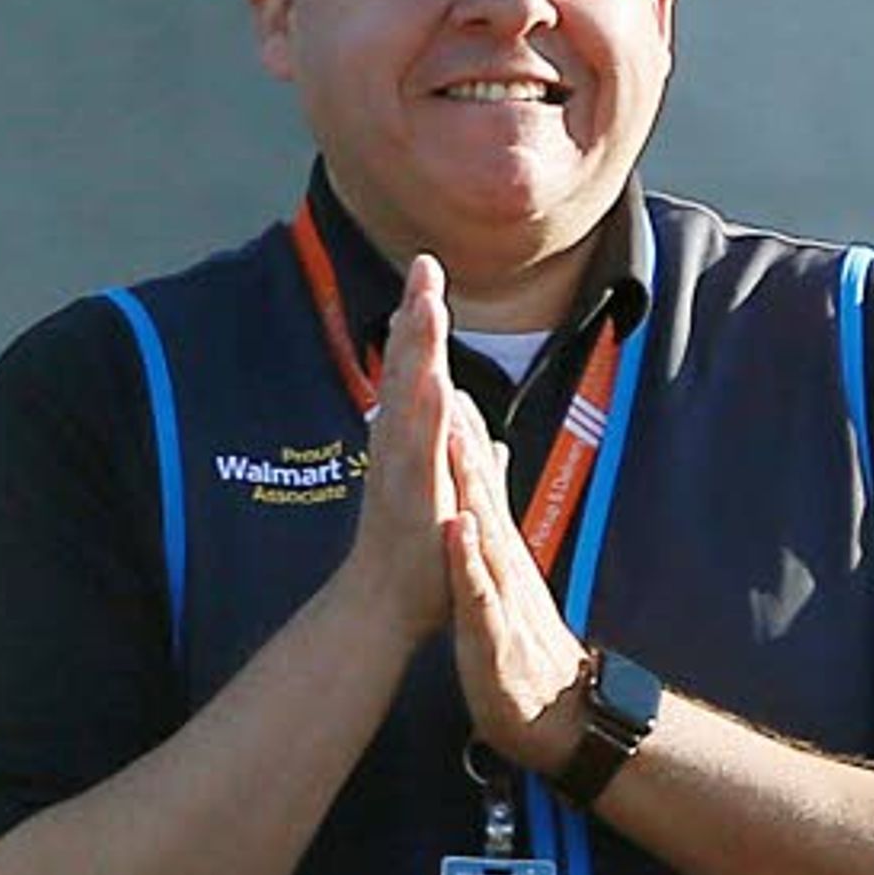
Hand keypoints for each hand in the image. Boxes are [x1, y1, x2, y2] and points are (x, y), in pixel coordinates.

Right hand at [342, 256, 458, 639]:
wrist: (384, 609)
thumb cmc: (415, 562)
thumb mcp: (452, 500)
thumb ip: (469, 465)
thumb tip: (489, 441)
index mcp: (410, 445)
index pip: (419, 375)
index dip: (423, 329)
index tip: (430, 283)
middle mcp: (398, 447)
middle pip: (408, 370)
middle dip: (417, 316)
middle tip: (424, 265)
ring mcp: (401, 468)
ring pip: (409, 396)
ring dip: (418, 349)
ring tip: (427, 300)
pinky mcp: (409, 494)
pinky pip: (418, 446)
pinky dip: (425, 412)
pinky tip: (436, 379)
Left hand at [440, 385, 593, 775]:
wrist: (560, 719)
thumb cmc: (526, 656)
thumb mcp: (511, 592)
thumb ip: (502, 546)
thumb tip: (491, 513)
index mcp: (505, 559)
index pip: (487, 494)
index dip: (470, 444)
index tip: (454, 389)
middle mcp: (508, 568)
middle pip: (487, 499)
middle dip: (468, 447)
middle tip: (452, 389)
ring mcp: (504, 598)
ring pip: (487, 535)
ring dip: (473, 488)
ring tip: (456, 442)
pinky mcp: (494, 634)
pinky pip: (480, 593)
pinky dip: (469, 561)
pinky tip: (457, 530)